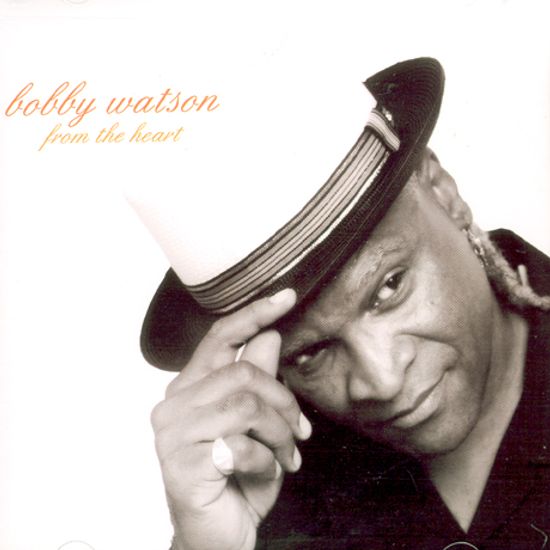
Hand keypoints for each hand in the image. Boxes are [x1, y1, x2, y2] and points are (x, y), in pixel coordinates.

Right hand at [151, 289, 311, 549]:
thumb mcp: (258, 424)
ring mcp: (173, 432)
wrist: (218, 536)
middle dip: (284, 402)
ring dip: (280, 433)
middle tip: (300, 431)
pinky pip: (241, 444)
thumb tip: (270, 335)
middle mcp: (174, 403)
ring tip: (287, 454)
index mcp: (190, 387)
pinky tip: (266, 472)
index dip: (253, 314)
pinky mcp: (180, 462)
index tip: (286, 296)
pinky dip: (267, 460)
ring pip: (247, 404)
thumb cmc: (238, 478)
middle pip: (244, 372)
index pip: (219, 337)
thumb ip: (259, 379)